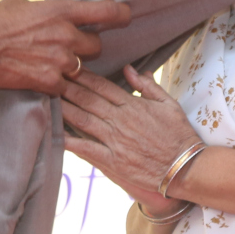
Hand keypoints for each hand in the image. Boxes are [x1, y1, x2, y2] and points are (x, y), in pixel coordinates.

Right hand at [0, 0, 130, 96]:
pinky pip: (65, 86)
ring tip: (50, 64)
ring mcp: (60, 59)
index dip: (122, 15)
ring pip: (81, 67)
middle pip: (97, 45)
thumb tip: (51, 13)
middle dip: (86, 48)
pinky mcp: (50, 81)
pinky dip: (56, 85)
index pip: (107, 11)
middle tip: (70, 49)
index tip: (126, 17)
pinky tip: (41, 79)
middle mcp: (66, 34)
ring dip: (70, 67)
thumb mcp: (23, 4)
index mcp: (62, 10)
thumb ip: (45, 10)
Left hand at [61, 64, 202, 215]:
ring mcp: (115, 141)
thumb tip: (129, 68)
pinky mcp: (113, 161)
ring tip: (47, 97)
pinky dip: (70, 141)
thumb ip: (148, 85)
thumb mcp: (168, 103)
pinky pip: (87, 149)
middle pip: (87, 99)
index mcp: (133, 105)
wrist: (187, 167)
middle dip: (67, 87)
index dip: (82, 76)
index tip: (68, 66)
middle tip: (49, 76)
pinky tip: (55, 134)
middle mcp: (121, 120)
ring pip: (83, 120)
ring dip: (64, 108)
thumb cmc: (180, 135)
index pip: (102, 86)